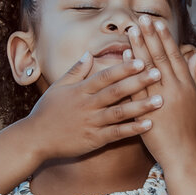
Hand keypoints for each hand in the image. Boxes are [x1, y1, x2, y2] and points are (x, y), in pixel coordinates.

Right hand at [23, 51, 163, 160]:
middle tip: (158, 73)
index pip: (105, 75)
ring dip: (141, 106)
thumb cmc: (47, 112)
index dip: (123, 67)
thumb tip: (88, 54)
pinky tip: (149, 124)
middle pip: (116, 91)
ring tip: (160, 99)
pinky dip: (132, 129)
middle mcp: (88, 105)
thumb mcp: (58, 87)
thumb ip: (76, 71)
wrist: (35, 139)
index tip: (140, 57)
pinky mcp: (94, 140)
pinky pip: (116, 134)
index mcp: (81, 90)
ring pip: (120, 113)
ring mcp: (91, 123)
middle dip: (138, 81)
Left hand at [125, 15, 195, 169]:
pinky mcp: (147, 110)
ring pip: (148, 68)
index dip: (166, 38)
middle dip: (150, 37)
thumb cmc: (190, 128)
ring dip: (139, 47)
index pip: (175, 56)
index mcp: (186, 86)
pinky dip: (131, 70)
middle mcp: (174, 89)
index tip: (158, 23)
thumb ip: (195, 76)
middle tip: (141, 19)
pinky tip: (125, 55)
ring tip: (131, 30)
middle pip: (160, 58)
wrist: (183, 153)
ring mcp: (160, 99)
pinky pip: (137, 86)